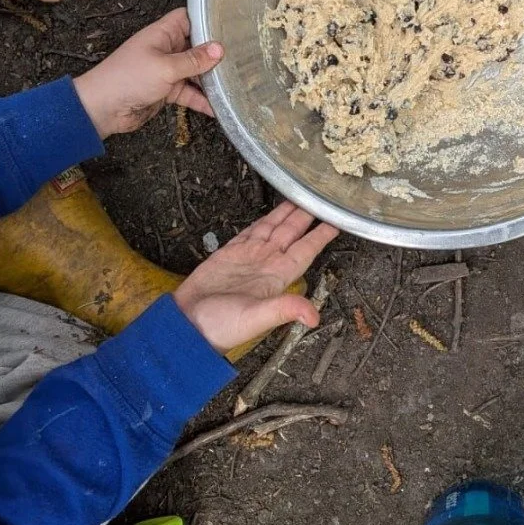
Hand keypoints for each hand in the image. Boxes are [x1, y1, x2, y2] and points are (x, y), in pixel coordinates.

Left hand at [73, 8, 221, 139]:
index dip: (206, 20)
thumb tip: (219, 49)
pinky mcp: (166, 90)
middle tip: (239, 59)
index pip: (188, 18)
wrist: (102, 109)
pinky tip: (217, 108)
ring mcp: (166, 70)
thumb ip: (194, 60)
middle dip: (214, 54)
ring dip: (210, 79)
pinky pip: (189, 93)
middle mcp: (166, 49)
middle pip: (196, 47)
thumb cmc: (126, 79)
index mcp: (162, 34)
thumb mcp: (165, 67)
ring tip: (233, 84)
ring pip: (195, 72)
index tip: (228, 26)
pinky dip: (201, 100)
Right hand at [173, 202, 338, 352]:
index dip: (320, 236)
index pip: (306, 250)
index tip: (335, 222)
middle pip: (292, 233)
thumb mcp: (255, 318)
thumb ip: (284, 310)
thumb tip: (314, 317)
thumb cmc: (220, 327)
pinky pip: (251, 231)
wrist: (188, 325)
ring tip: (299, 197)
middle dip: (305, 216)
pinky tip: (271, 213)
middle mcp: (267, 263)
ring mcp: (249, 256)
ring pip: (273, 228)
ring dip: (286, 213)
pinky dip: (262, 220)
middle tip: (320, 198)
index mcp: (277, 276)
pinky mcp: (230, 253)